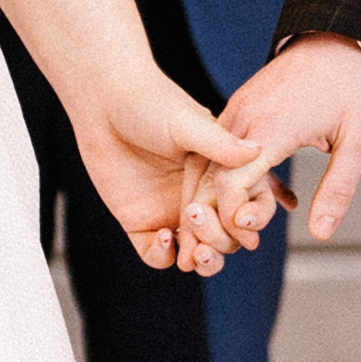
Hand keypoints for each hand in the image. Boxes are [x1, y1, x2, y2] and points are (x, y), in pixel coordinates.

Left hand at [74, 66, 286, 277]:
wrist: (102, 101)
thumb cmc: (149, 102)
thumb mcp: (189, 123)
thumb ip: (222, 144)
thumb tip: (258, 151)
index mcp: (219, 174)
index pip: (245, 209)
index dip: (248, 222)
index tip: (242, 221)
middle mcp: (199, 196)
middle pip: (225, 237)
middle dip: (222, 245)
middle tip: (208, 241)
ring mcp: (169, 210)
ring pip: (196, 252)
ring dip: (200, 260)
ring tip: (194, 253)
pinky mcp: (138, 220)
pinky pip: (156, 254)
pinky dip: (163, 255)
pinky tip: (163, 237)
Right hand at [214, 33, 360, 244]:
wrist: (336, 41)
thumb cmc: (352, 89)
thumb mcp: (359, 142)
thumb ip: (338, 189)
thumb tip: (322, 233)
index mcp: (272, 128)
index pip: (229, 182)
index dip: (233, 217)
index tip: (253, 235)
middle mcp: (244, 119)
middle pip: (208, 177)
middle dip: (215, 215)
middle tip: (239, 241)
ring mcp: (237, 112)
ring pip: (206, 163)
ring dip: (217, 198)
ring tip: (244, 224)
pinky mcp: (238, 110)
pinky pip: (220, 150)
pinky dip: (228, 178)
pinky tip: (262, 196)